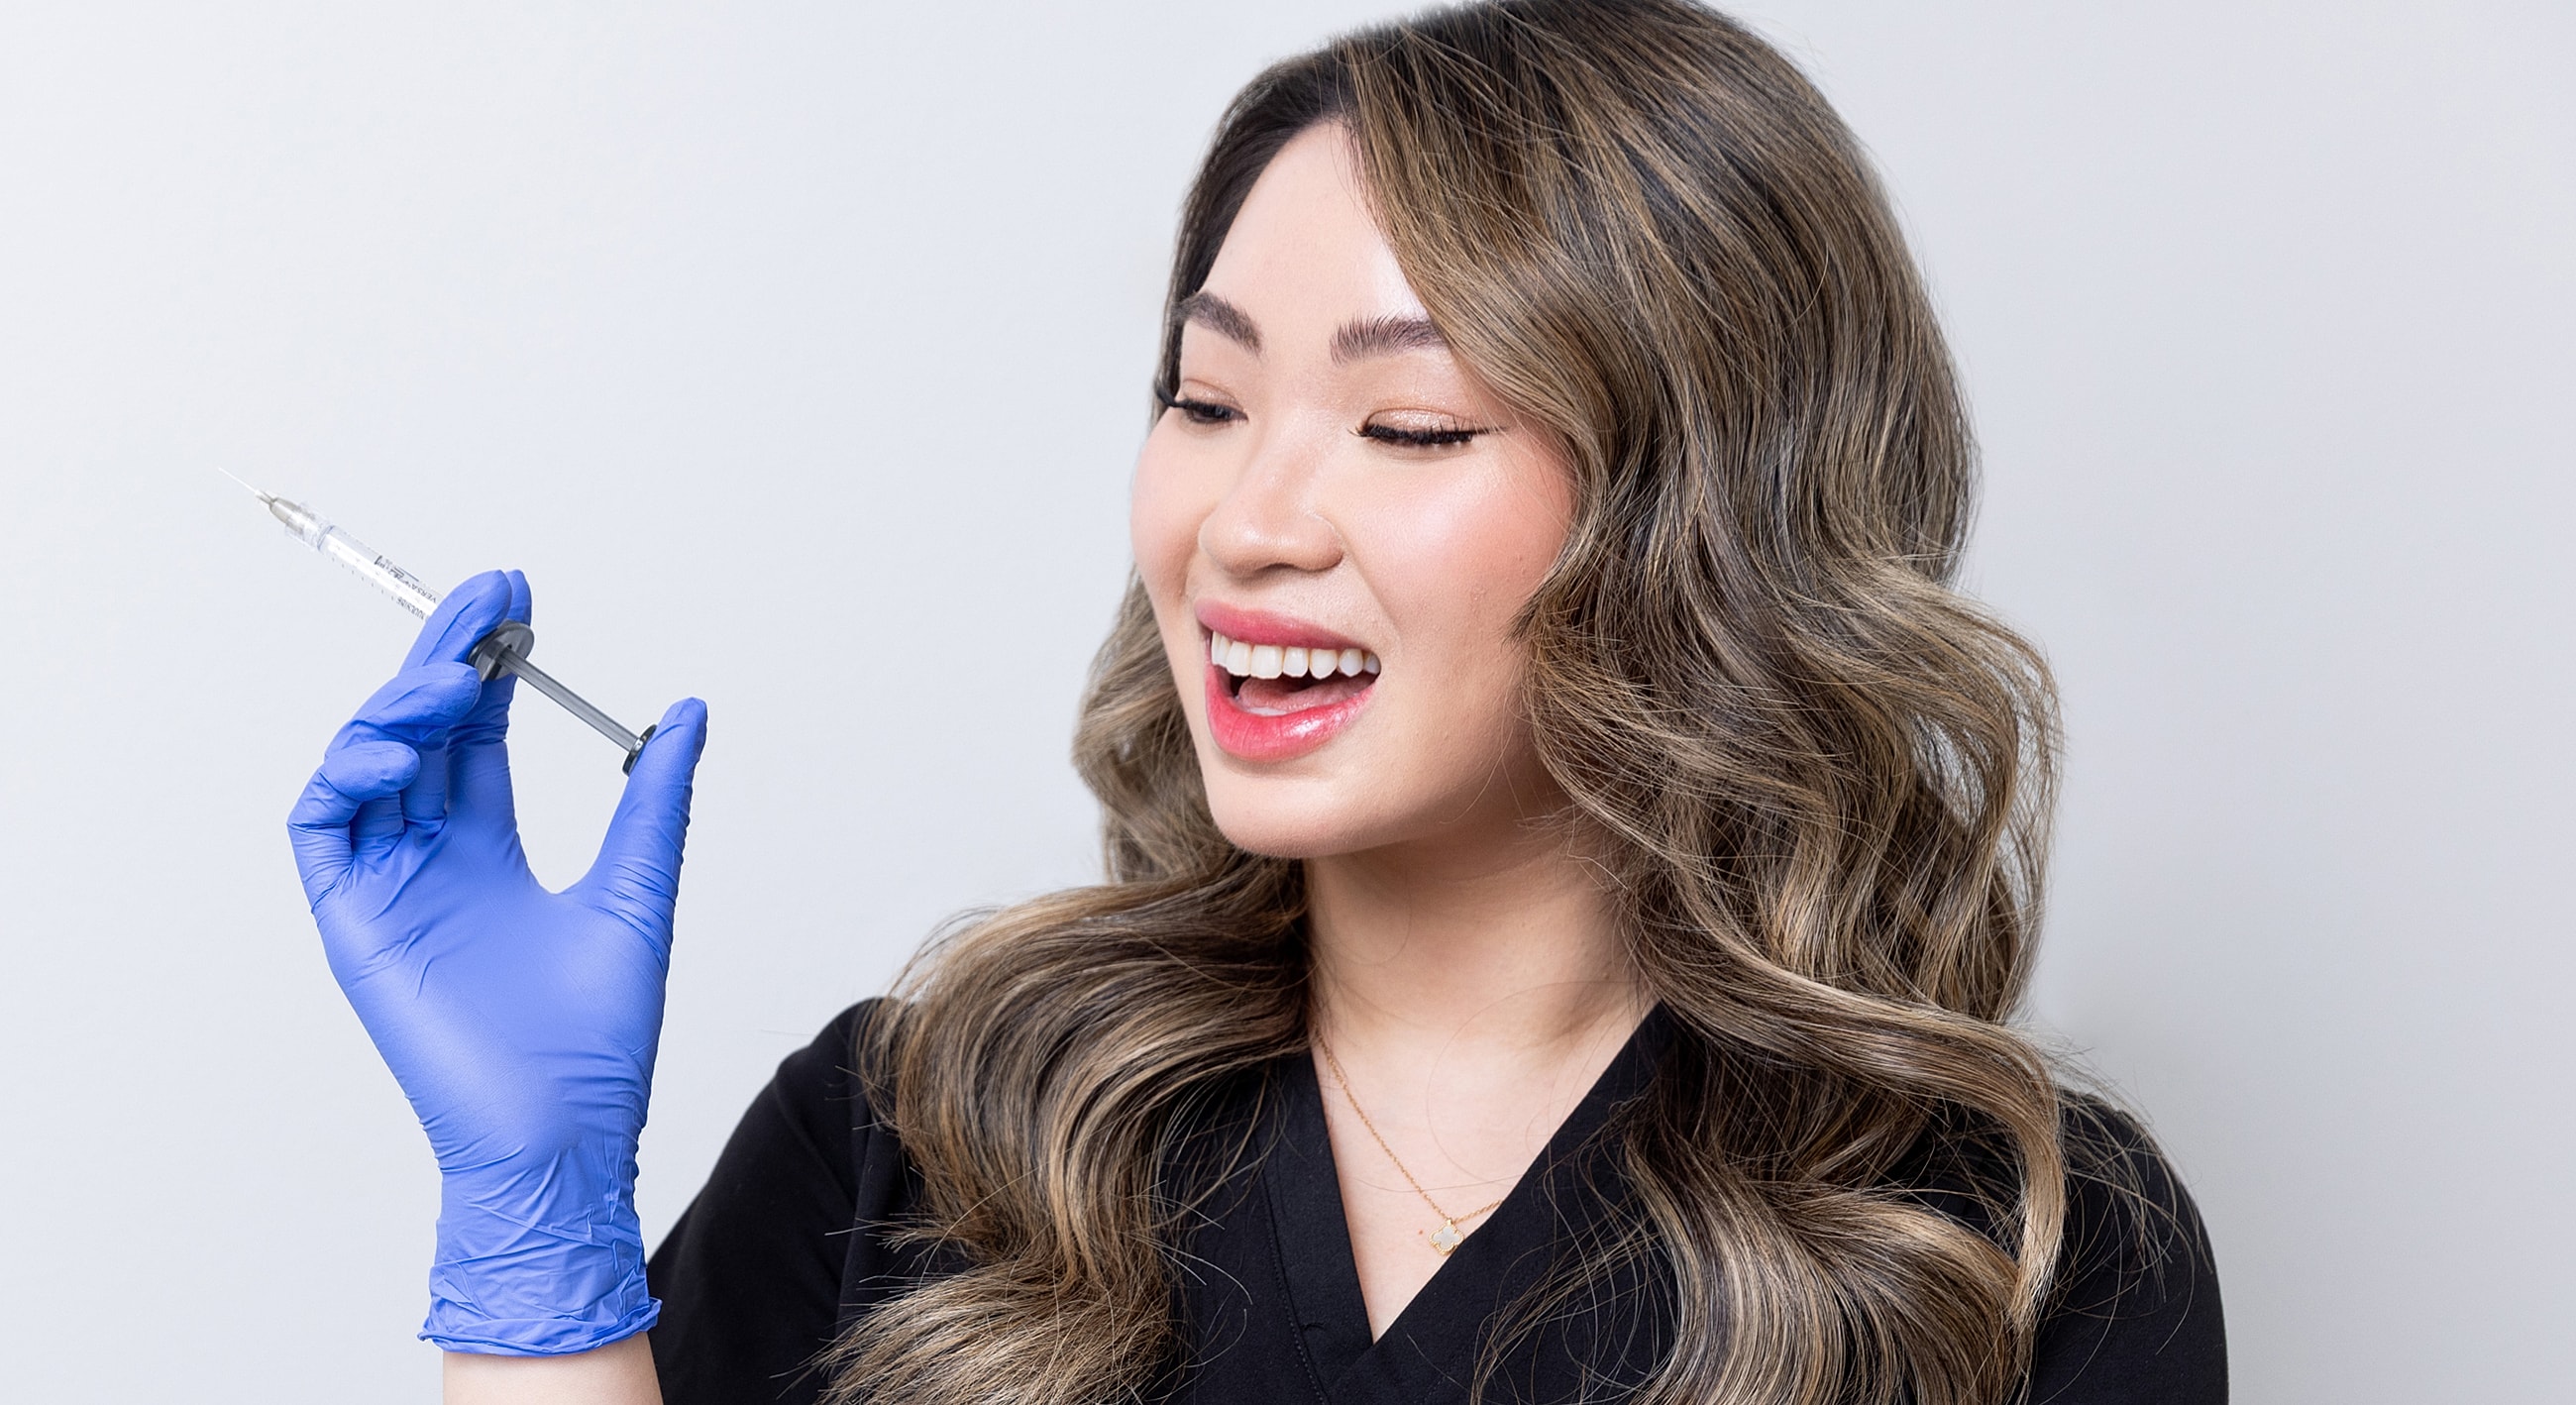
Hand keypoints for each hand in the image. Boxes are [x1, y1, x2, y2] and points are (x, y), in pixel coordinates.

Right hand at [287, 569, 707, 1354]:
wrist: (568, 1132)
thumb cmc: (601, 1039)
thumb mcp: (638, 890)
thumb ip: (653, 800)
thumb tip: (689, 713)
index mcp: (488, 855)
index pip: (472, 735)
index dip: (487, 664)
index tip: (519, 601)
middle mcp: (428, 862)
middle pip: (416, 732)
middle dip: (443, 655)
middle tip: (488, 593)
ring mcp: (386, 889)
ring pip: (364, 763)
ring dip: (400, 705)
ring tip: (458, 673)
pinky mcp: (352, 923)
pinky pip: (323, 827)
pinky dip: (350, 773)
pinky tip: (401, 745)